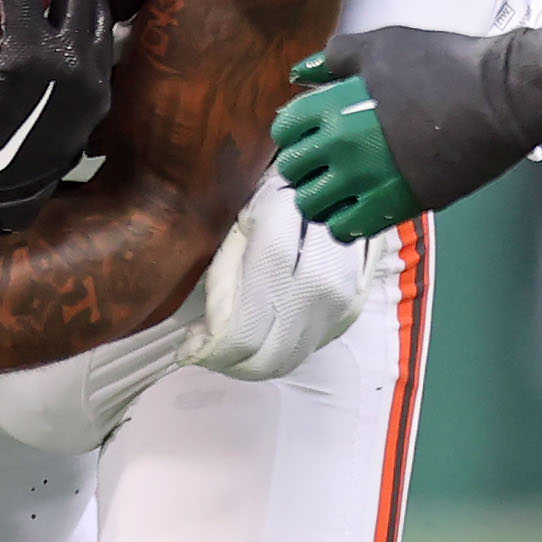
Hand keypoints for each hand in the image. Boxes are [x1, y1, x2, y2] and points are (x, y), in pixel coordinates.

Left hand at [184, 174, 376, 378]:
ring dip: (255, 361)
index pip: (242, 335)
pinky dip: (282, 348)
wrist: (333, 178)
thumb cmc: (273, 191)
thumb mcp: (235, 225)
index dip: (209, 352)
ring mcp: (344, 297)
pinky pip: (310, 346)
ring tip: (229, 344)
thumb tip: (207, 338)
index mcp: (281, 251)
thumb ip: (221, 283)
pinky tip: (262, 332)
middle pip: (269, 357)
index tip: (187, 348)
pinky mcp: (354, 305)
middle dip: (230, 364)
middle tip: (205, 351)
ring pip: (291, 358)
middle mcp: (321, 281)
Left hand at [270, 20, 541, 240]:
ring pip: (314, 207)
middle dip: (303, 165)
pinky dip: (345, 221)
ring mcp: (370, 181)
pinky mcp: (398, 206)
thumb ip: (337, 58)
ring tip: (338, 188)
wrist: (500, 98)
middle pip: (294, 171)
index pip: (285, 130)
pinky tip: (358, 206)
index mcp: (336, 106)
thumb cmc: (444, 64)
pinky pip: (348, 230)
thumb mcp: (385, 46)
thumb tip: (300, 73)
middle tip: (323, 161)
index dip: (293, 130)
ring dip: (319, 198)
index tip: (310, 131)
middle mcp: (344, 148)